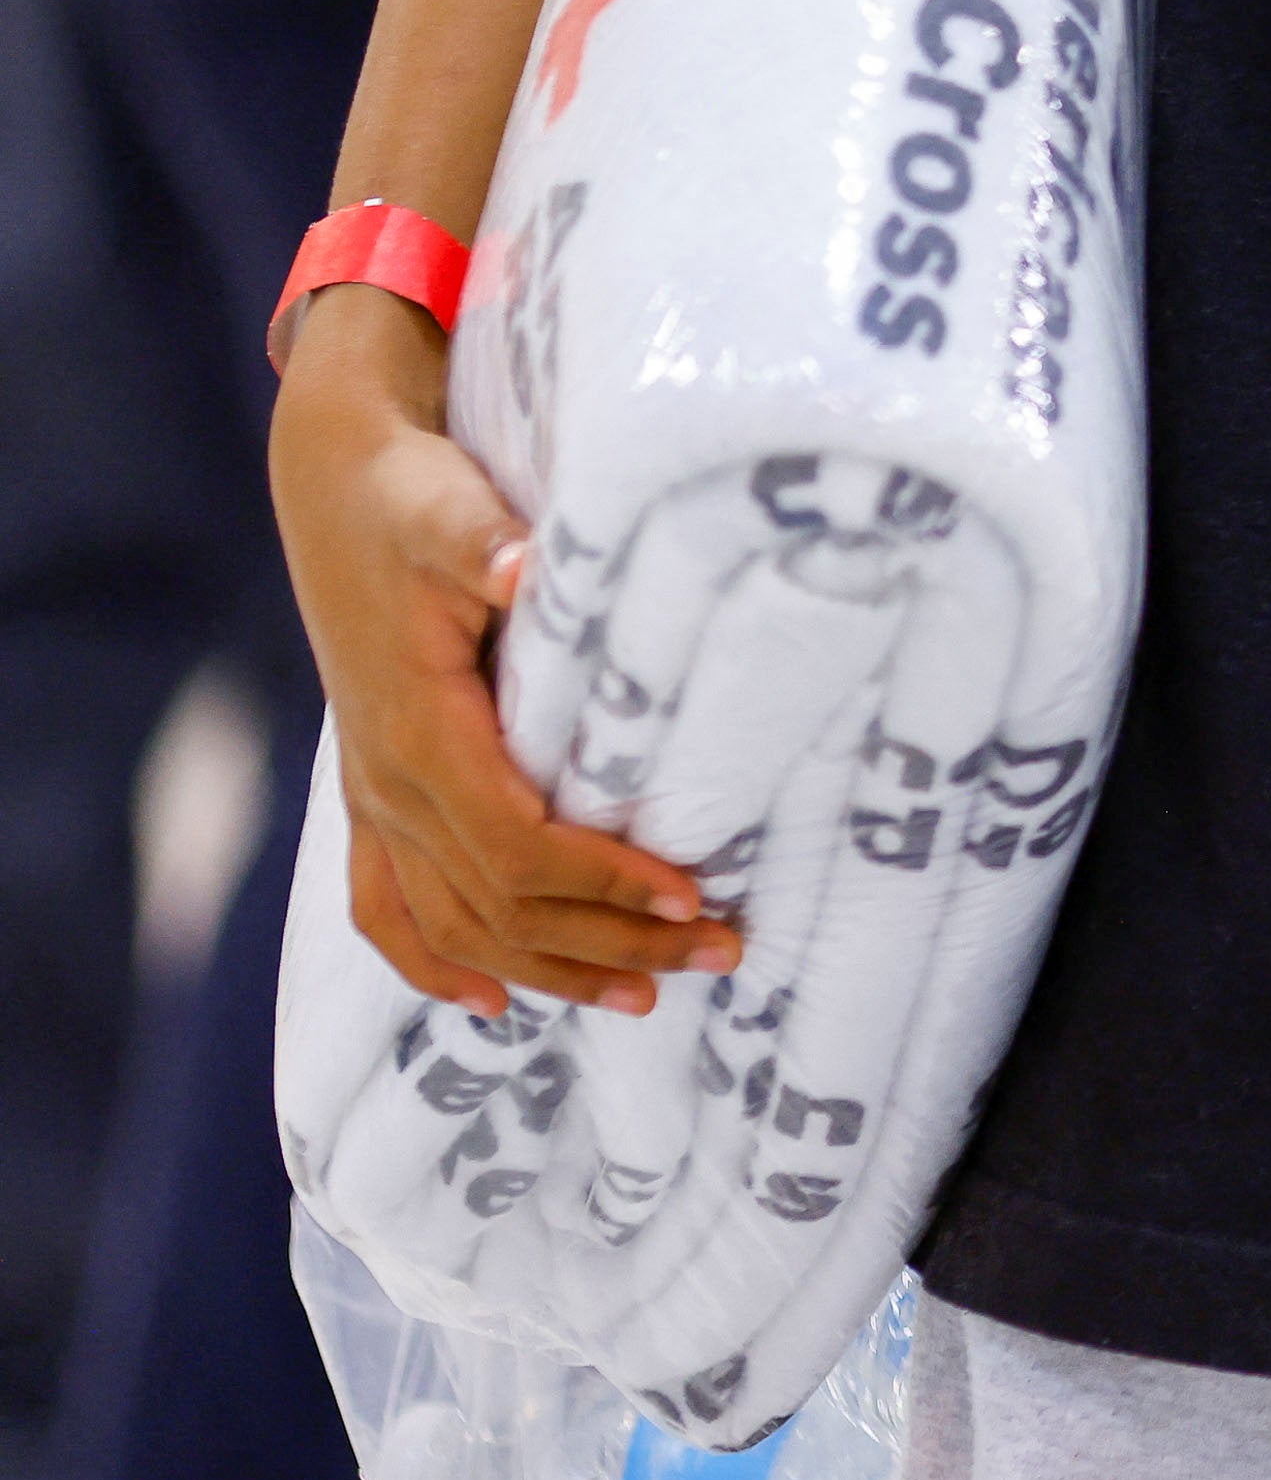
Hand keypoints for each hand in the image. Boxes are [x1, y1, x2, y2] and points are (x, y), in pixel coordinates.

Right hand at [265, 294, 733, 1019]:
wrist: (339, 478)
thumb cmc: (412, 494)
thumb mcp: (451, 511)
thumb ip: (487, 546)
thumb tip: (524, 567)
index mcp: (415, 730)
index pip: (516, 845)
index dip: (602, 882)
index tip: (694, 892)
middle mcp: (385, 781)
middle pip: (500, 904)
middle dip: (611, 938)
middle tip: (721, 952)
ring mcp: (372, 793)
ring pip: (454, 923)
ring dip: (549, 966)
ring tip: (649, 992)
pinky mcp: (373, 788)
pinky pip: (385, 906)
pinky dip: (436, 962)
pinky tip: (494, 1001)